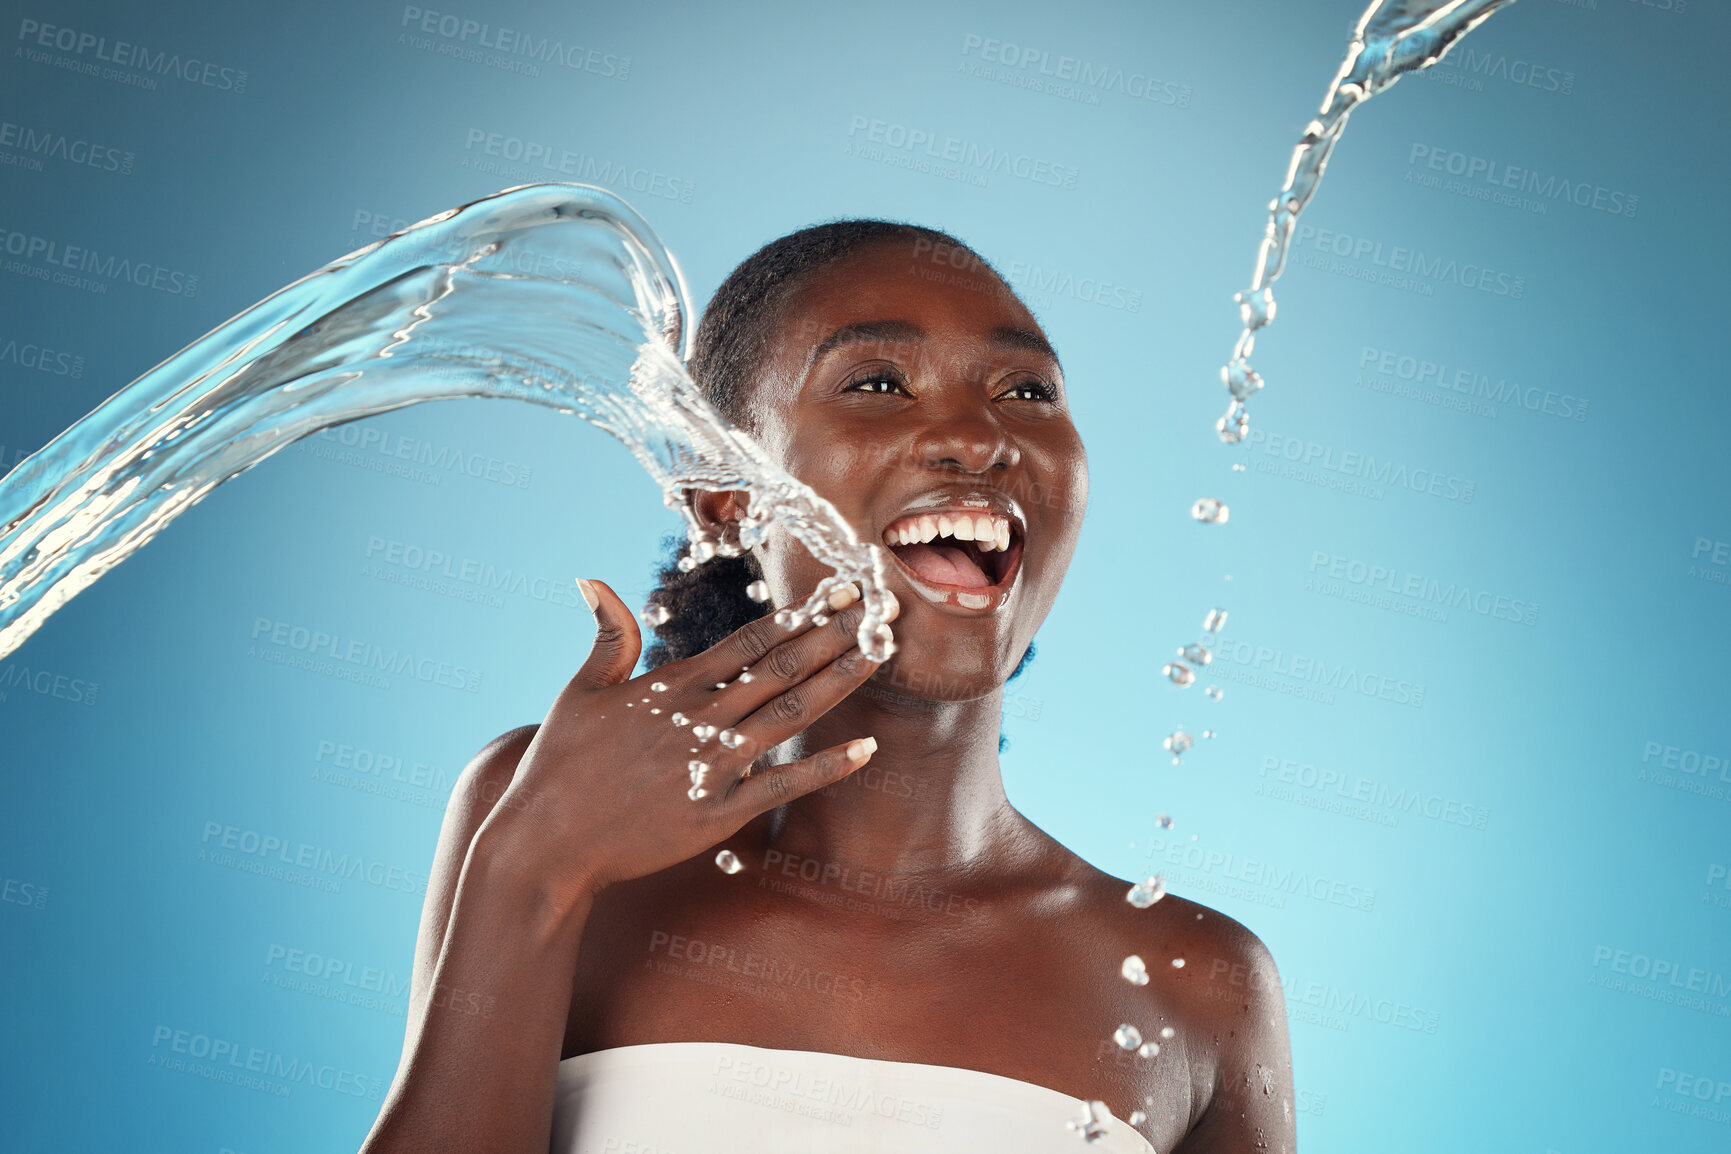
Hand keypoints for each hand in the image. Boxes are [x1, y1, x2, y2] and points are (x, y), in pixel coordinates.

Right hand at [486, 577, 897, 900]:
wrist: (548, 842)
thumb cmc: (560, 765)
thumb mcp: (581, 690)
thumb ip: (606, 635)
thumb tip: (594, 580)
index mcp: (673, 685)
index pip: (751, 640)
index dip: (801, 614)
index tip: (840, 592)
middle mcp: (701, 719)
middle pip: (783, 667)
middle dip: (836, 635)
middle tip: (882, 609)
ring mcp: (714, 766)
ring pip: (791, 714)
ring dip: (841, 682)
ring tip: (880, 654)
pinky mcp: (719, 814)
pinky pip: (785, 785)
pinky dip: (827, 767)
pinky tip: (866, 748)